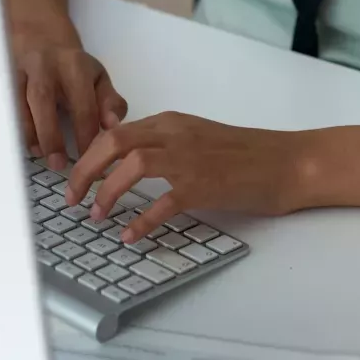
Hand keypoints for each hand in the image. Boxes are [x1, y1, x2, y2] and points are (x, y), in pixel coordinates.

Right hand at [13, 26, 127, 170]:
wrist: (41, 39)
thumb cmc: (73, 68)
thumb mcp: (98, 78)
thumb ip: (110, 102)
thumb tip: (112, 125)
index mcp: (75, 65)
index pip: (82, 104)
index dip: (86, 135)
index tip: (89, 160)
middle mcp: (44, 64)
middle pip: (43, 98)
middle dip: (50, 135)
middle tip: (59, 163)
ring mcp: (20, 70)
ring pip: (18, 101)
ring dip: (28, 132)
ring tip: (40, 155)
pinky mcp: (3, 78)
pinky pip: (4, 105)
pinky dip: (12, 126)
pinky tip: (21, 142)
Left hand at [65, 111, 302, 239]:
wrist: (287, 162)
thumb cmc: (246, 155)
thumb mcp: (198, 139)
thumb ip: (166, 146)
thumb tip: (128, 167)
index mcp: (172, 122)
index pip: (116, 131)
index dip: (88, 155)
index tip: (75, 178)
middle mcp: (176, 134)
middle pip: (114, 142)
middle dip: (85, 170)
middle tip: (72, 197)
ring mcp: (190, 158)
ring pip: (132, 165)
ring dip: (107, 191)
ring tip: (96, 215)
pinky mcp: (204, 185)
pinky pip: (162, 203)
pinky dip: (141, 221)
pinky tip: (130, 236)